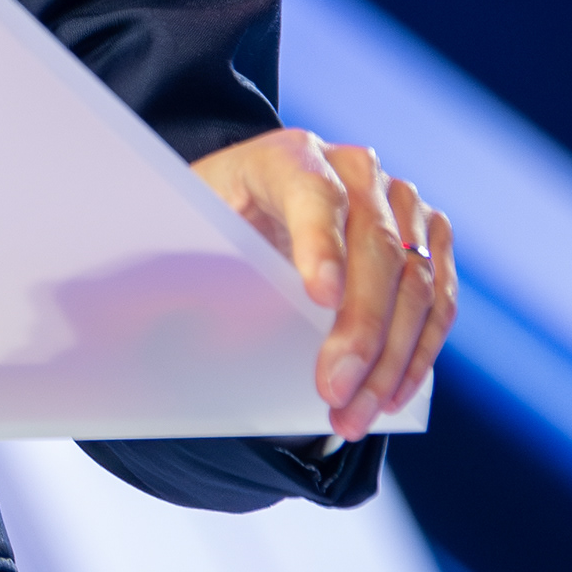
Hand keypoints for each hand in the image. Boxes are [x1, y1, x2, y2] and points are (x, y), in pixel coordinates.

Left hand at [189, 127, 453, 442]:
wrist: (260, 201)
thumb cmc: (218, 223)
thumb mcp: (187, 230)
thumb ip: (177, 267)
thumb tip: (133, 324)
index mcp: (289, 156)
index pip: (314, 195)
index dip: (319, 245)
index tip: (318, 298)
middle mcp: (357, 170)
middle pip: (376, 250)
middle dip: (358, 331)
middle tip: (332, 392)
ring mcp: (401, 203)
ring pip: (416, 284)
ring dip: (390, 360)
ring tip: (353, 415)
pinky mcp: (429, 237)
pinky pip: (438, 301)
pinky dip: (417, 354)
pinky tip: (389, 396)